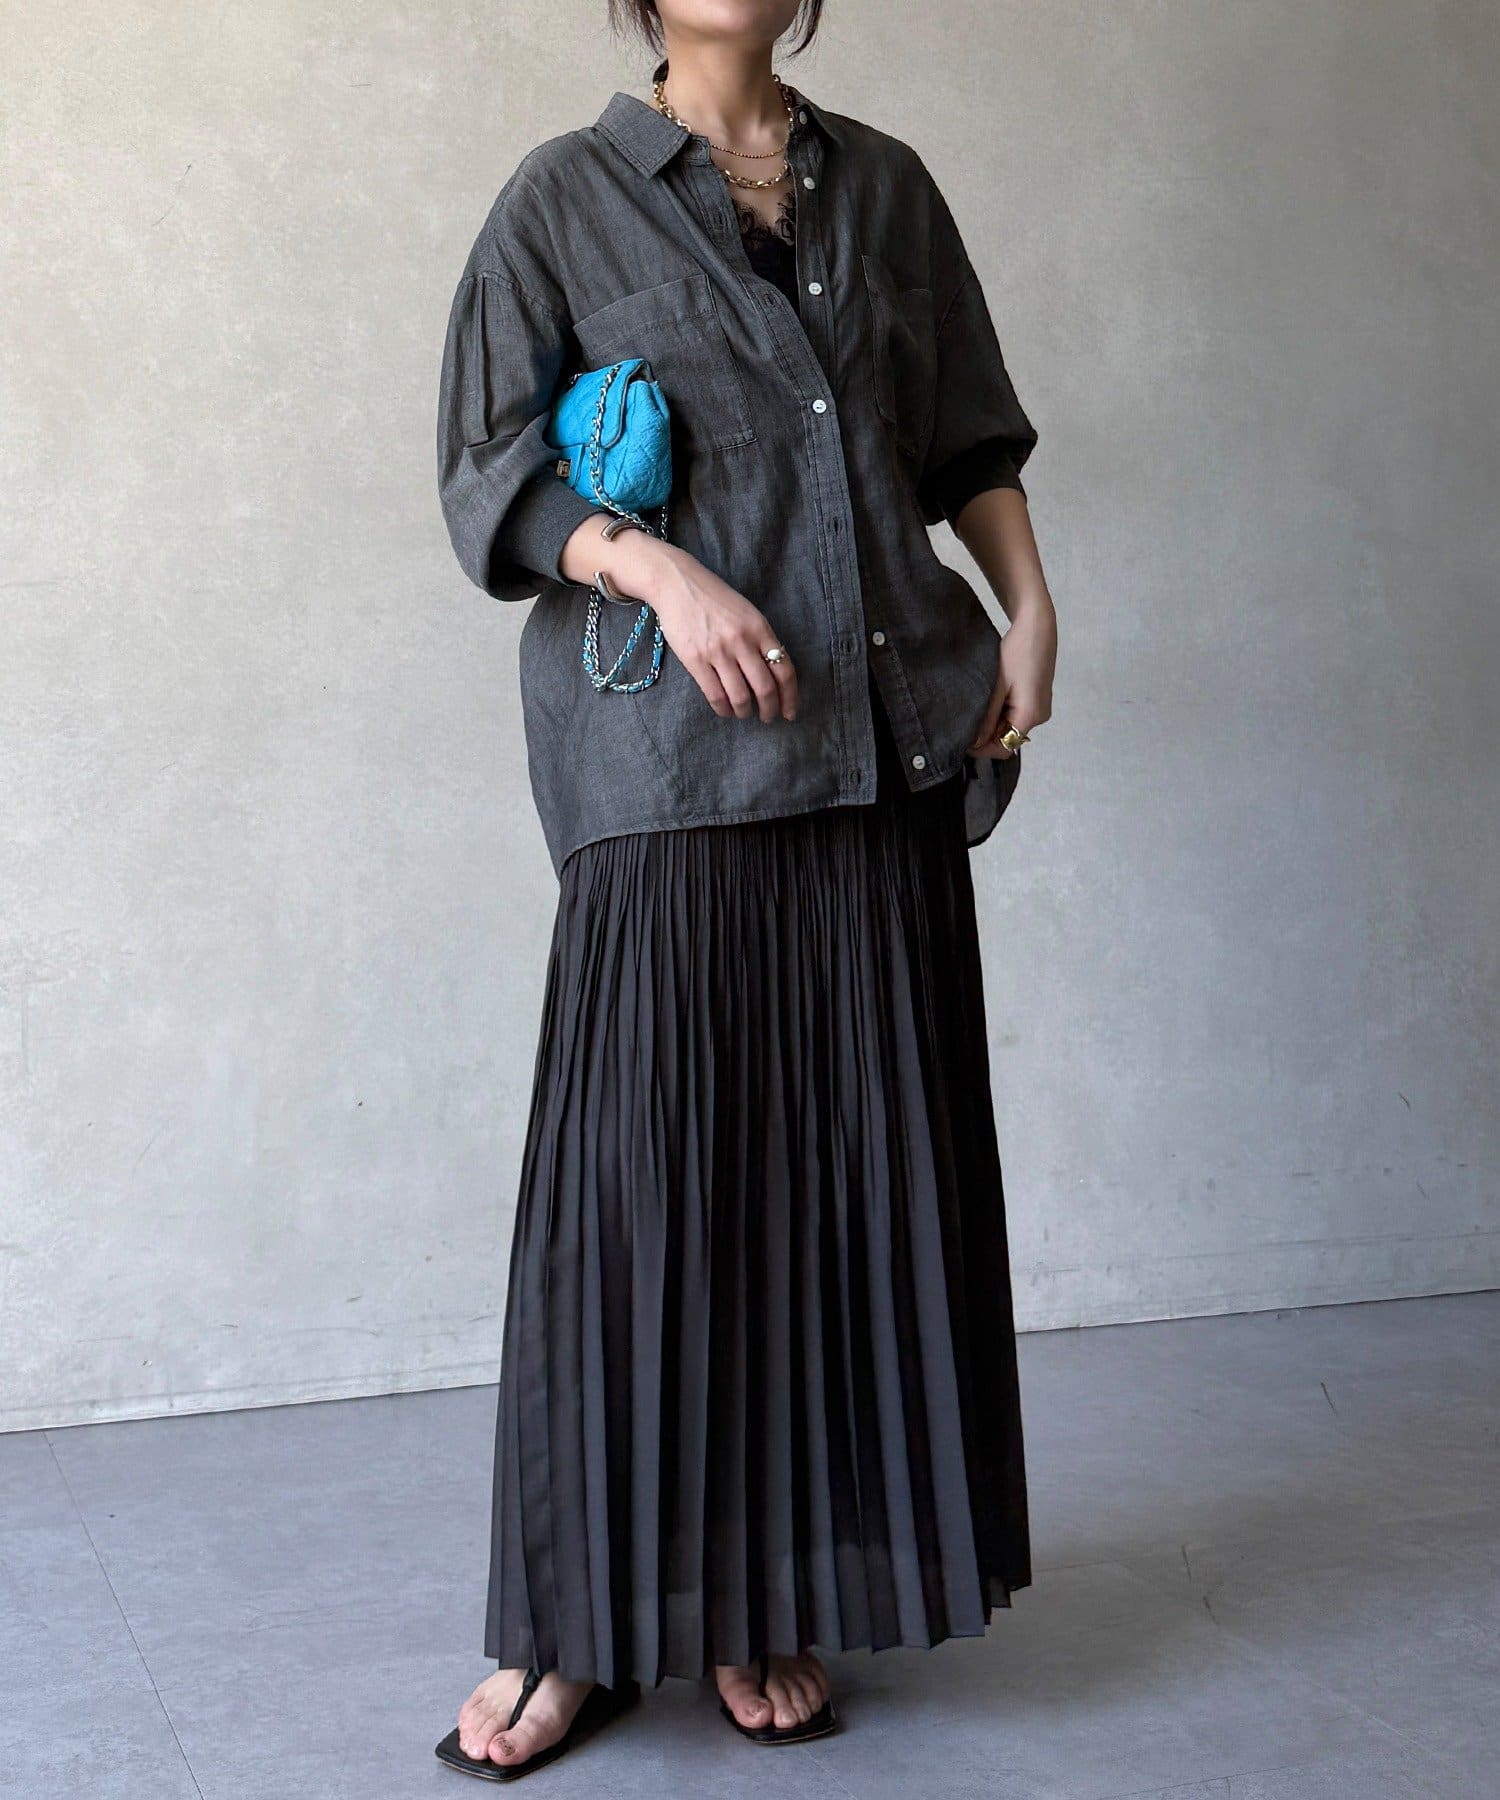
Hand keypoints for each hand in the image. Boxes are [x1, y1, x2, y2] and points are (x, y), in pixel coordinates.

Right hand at [608, 536, 797, 723]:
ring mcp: (718, 651)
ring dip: (745, 711)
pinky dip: (723, 708)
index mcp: (760, 628)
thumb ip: (761, 640)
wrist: (677, 583)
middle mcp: (742, 641)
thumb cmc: (714, 598)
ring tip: (744, 713)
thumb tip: (773, 674)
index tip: (789, 712)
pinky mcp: (696, 660)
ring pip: (741, 696)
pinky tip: (725, 710)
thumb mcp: (747, 612)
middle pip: (765, 688)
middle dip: (770, 710)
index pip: (784, 671)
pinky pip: (715, 695)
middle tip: (768, 717)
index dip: (790, 697)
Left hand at [969, 600, 1056, 758]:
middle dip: (986, 734)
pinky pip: (1018, 715)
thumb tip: (975, 742)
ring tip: (978, 705)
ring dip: (993, 722)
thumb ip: (987, 717)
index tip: (962, 740)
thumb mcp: (996, 686)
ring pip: (1012, 726)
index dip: (982, 748)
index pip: (1005, 748)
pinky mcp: (1038, 699)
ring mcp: (1041, 708)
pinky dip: (1002, 712)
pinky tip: (992, 698)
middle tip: (966, 720)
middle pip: (1009, 738)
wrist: (1037, 626)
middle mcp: (1040, 716)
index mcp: (1031, 715)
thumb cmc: (1017, 652)